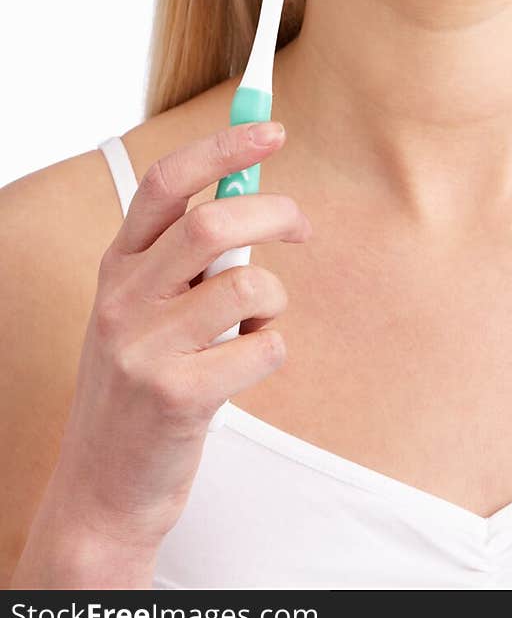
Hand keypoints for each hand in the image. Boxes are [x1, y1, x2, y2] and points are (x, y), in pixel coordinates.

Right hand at [48, 121, 309, 553]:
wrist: (103, 488)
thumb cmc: (141, 382)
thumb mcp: (144, 309)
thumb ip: (185, 255)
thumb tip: (251, 189)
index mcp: (117, 266)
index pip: (166, 183)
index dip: (222, 148)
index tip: (272, 130)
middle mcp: (124, 300)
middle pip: (215, 222)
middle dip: (276, 213)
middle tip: (302, 228)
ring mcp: (146, 350)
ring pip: (249, 284)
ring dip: (274, 299)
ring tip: (256, 323)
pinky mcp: (177, 397)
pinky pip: (263, 346)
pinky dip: (271, 348)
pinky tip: (244, 366)